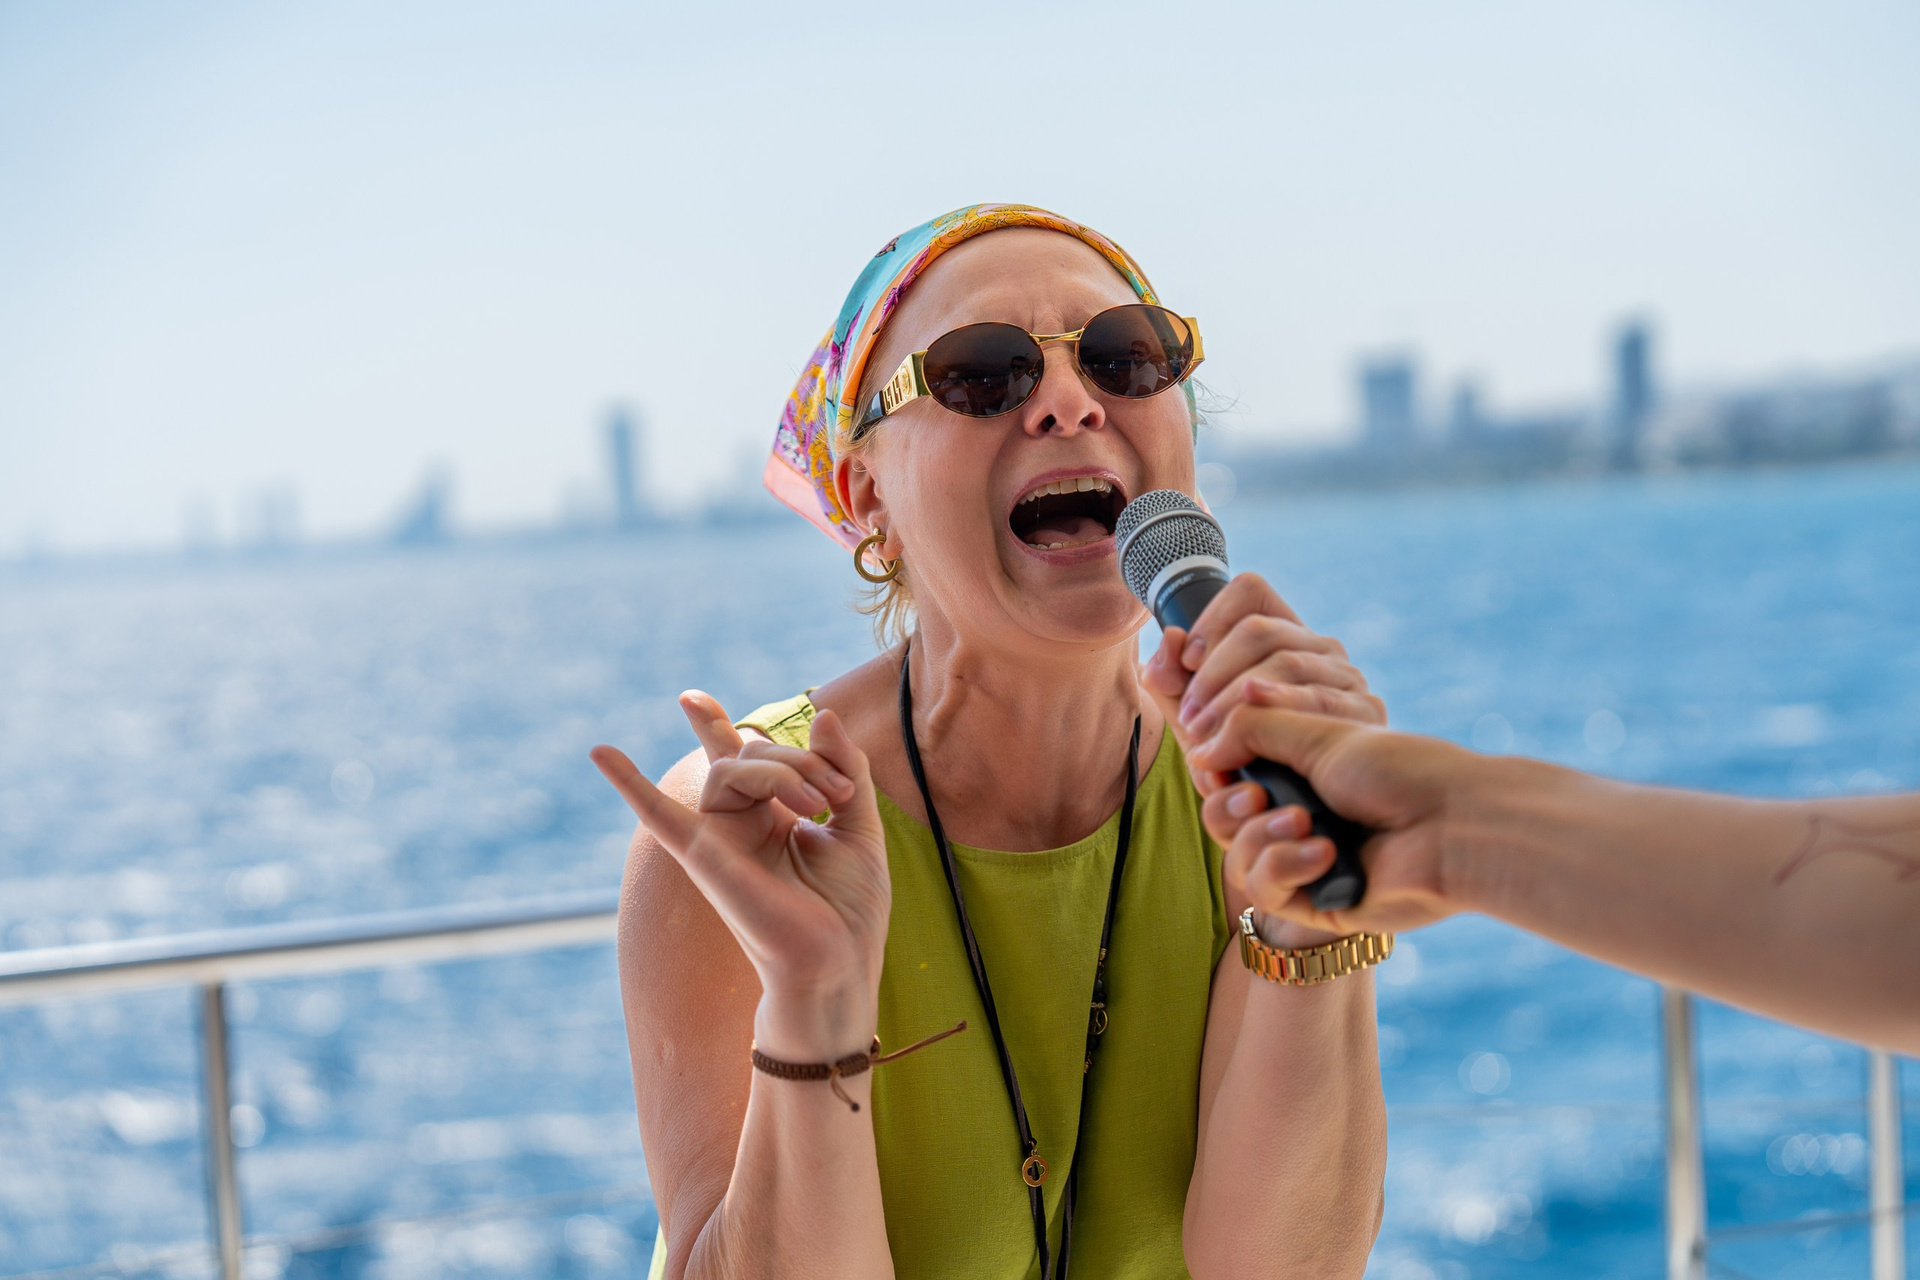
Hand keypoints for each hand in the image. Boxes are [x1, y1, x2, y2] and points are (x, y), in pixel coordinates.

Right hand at [592, 692, 890, 1058]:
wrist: (840, 962)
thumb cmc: (851, 907)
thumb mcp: (861, 825)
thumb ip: (846, 767)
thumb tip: (822, 713)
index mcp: (772, 816)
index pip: (739, 756)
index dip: (712, 724)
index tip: (689, 698)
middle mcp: (740, 825)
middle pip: (751, 753)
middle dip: (802, 759)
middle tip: (838, 793)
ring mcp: (719, 840)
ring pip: (730, 768)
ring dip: (783, 769)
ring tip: (820, 805)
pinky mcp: (706, 858)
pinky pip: (659, 816)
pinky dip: (629, 783)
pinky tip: (599, 750)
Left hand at [1139, 573, 1385, 754]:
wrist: (1291, 810)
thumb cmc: (1242, 755)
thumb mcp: (1198, 718)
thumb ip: (1172, 681)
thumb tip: (1169, 640)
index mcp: (1285, 634)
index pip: (1249, 591)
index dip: (1211, 620)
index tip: (1189, 661)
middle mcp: (1322, 647)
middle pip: (1259, 631)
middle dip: (1214, 673)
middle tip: (1191, 716)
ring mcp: (1348, 676)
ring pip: (1284, 663)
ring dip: (1235, 700)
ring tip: (1207, 734)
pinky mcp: (1365, 711)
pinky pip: (1318, 699)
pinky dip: (1278, 710)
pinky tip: (1252, 726)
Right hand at [1187, 695, 1478, 936]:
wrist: (1452, 825)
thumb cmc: (1397, 770)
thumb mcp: (1315, 732)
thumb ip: (1249, 728)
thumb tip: (1197, 750)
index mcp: (1299, 772)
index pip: (1229, 774)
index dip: (1213, 769)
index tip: (1214, 759)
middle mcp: (1297, 815)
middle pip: (1220, 817)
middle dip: (1227, 804)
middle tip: (1255, 794)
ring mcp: (1304, 861)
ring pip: (1235, 856)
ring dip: (1260, 836)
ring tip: (1304, 822)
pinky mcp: (1314, 903)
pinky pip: (1265, 890)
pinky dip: (1285, 866)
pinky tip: (1325, 854)